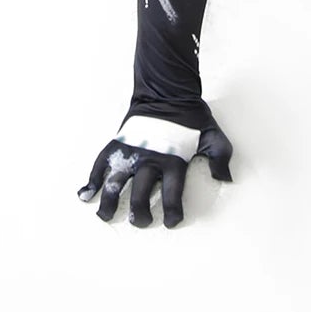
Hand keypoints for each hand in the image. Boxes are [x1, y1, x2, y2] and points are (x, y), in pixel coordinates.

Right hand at [76, 114, 233, 227]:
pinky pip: (102, 162)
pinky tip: (84, 194)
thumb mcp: (213, 135)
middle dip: (139, 213)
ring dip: (108, 201)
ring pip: (116, 181)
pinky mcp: (119, 142)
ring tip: (105, 216)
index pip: (172, 192)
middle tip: (141, 222)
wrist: (167, 88)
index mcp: (173, 158)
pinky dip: (91, 178)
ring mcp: (132, 150)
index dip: (172, 211)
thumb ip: (220, 157)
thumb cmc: (191, 116)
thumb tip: (225, 179)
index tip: (171, 222)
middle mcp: (150, 157)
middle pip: (140, 193)